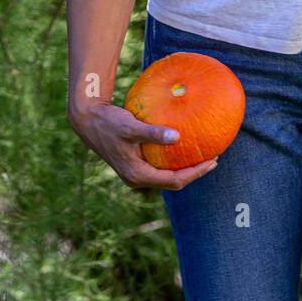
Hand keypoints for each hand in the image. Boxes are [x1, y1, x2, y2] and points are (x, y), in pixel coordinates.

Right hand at [68, 100, 218, 190]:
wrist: (88, 119)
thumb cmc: (109, 123)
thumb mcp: (131, 127)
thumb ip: (154, 133)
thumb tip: (177, 137)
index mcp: (137, 175)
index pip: (174, 180)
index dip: (196, 172)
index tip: (213, 161)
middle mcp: (137, 177)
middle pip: (173, 181)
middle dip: (194, 172)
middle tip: (213, 158)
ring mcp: (135, 171)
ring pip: (166, 174)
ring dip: (185, 166)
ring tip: (203, 153)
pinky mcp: (134, 162)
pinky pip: (160, 165)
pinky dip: (174, 159)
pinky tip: (183, 144)